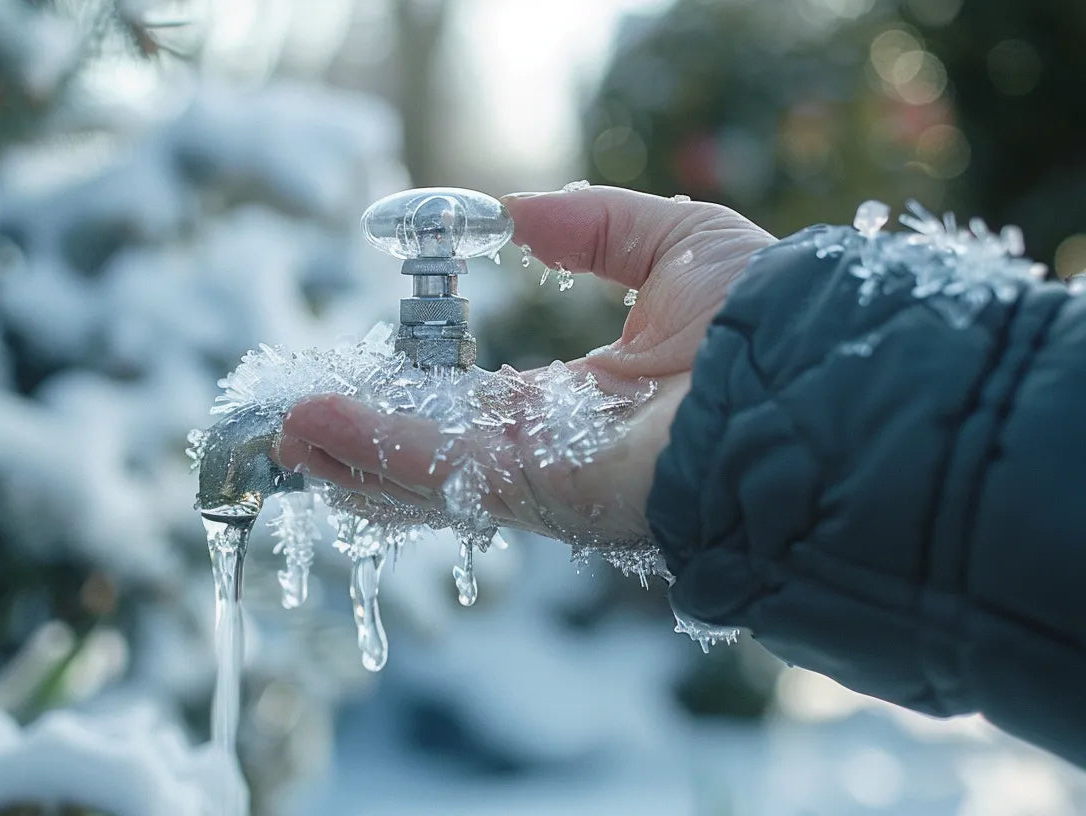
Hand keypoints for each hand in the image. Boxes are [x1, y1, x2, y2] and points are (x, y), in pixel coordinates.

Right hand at [274, 186, 774, 541]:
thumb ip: (591, 228)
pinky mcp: (537, 489)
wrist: (816, 378)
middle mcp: (549, 453)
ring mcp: (539, 479)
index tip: (355, 380)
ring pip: (420, 471)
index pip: (471, 411)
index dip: (412, 398)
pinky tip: (313, 432)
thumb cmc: (764, 318)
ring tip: (283, 431)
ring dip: (348, 452)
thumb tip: (515, 214)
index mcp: (574, 407)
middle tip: (292, 424)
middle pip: (431, 454)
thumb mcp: (672, 242)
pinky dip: (372, 450)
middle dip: (359, 443)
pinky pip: (438, 470)